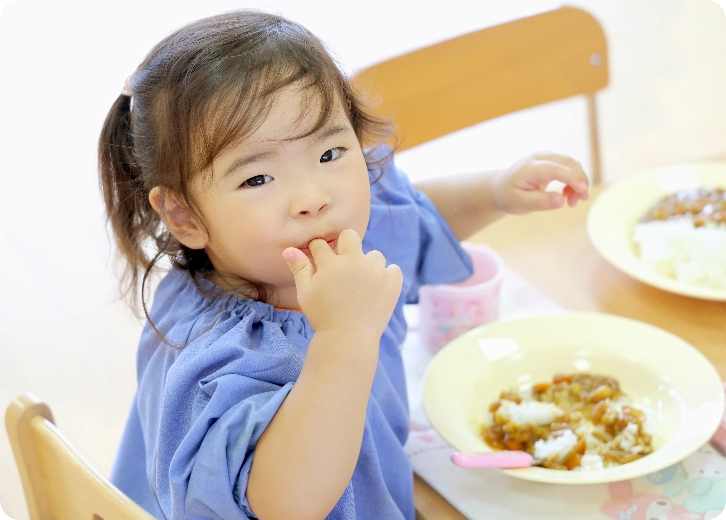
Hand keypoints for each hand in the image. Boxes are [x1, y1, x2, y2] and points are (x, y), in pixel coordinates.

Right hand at [282, 229, 402, 339]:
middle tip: (344, 267)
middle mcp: (354, 261)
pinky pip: (393, 269)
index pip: (321, 244)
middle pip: (350, 236)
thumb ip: (299, 269)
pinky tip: (378, 290)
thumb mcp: (305, 293)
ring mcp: (375, 270)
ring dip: (369, 264)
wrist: (348, 339)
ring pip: (375, 255)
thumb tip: (289, 249)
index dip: (319, 252)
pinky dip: (387, 277)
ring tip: (363, 285)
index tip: (321, 263)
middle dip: (345, 246)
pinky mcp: (392, 282)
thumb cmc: (322, 317)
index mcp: (331, 263)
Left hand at [490, 152, 589, 214]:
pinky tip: (568, 194)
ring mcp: (545, 157)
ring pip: (571, 163)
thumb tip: (561, 200)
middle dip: (579, 180)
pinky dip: (574, 179)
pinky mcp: (550, 160)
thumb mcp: (520, 204)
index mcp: (528, 167)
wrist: (500, 188)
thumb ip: (539, 202)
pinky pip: (568, 166)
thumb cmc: (509, 196)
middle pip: (567, 162)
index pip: (555, 168)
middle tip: (578, 202)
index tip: (583, 191)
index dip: (571, 178)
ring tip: (573, 201)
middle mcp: (538, 157)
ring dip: (578, 181)